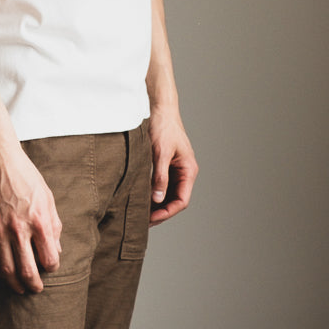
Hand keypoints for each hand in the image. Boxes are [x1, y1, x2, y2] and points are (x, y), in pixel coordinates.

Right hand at [0, 144, 62, 293]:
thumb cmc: (23, 174)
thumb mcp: (47, 196)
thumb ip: (54, 224)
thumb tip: (56, 248)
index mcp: (39, 220)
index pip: (49, 258)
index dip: (51, 266)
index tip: (50, 265)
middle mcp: (19, 229)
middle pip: (27, 271)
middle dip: (33, 285)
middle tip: (36, 289)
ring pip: (6, 270)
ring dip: (14, 284)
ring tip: (19, 287)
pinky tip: (2, 273)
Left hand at [148, 107, 197, 226]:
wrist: (159, 107)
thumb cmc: (163, 126)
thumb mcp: (160, 153)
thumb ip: (160, 176)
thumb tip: (157, 199)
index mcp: (188, 170)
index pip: (181, 201)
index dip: (167, 212)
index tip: (151, 218)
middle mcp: (184, 172)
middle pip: (174, 200)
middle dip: (160, 212)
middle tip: (143, 220)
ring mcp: (175, 168)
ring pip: (167, 193)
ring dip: (155, 204)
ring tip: (140, 212)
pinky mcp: (165, 164)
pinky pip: (160, 184)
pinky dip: (152, 192)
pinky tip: (140, 197)